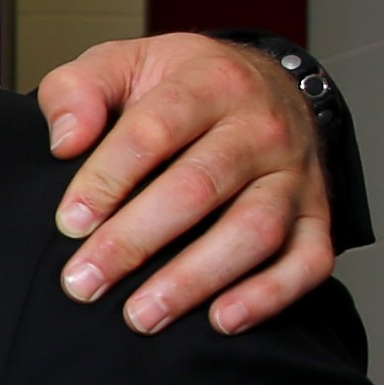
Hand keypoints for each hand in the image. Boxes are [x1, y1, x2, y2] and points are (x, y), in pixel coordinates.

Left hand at [34, 33, 335, 333]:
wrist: (262, 85)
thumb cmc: (176, 87)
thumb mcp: (121, 64)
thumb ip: (78, 90)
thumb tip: (66, 139)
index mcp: (210, 82)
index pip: (155, 131)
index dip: (107, 179)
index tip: (69, 223)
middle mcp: (261, 127)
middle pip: (199, 187)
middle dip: (135, 241)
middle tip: (84, 283)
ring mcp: (294, 174)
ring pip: (254, 229)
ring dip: (195, 279)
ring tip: (141, 315)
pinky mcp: (316, 214)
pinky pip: (309, 259)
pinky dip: (271, 295)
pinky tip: (222, 320)